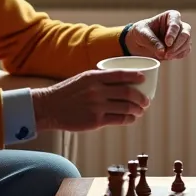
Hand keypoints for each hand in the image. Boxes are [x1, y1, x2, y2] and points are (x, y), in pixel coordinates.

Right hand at [31, 69, 150, 131]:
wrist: (49, 108)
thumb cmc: (68, 92)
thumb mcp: (82, 79)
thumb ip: (100, 79)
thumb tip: (122, 81)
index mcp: (94, 77)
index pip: (120, 74)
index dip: (135, 76)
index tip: (143, 79)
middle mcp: (96, 90)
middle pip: (128, 92)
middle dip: (141, 98)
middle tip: (146, 101)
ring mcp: (97, 106)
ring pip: (126, 107)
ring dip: (137, 110)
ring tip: (140, 111)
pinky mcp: (96, 120)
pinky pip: (119, 119)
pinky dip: (129, 119)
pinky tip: (131, 119)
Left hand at [125, 10, 191, 59]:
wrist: (139, 43)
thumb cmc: (140, 33)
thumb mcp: (141, 33)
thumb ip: (151, 40)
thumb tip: (162, 51)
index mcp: (169, 16)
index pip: (175, 22)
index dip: (173, 33)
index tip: (167, 43)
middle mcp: (178, 25)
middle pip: (185, 33)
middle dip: (177, 44)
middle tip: (166, 53)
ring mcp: (181, 36)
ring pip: (187, 42)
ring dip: (178, 51)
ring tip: (165, 56)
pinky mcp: (181, 46)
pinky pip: (186, 51)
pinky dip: (179, 55)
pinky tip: (170, 57)